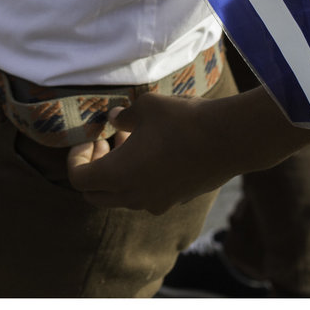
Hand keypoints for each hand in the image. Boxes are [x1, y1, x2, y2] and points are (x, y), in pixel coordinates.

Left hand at [69, 89, 309, 213]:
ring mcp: (158, 202)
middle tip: (104, 141)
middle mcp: (134, 196)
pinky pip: (147, 195)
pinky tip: (155, 150)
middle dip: (93, 170)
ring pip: (122, 196)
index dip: (76, 157)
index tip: (90, 137)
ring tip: (131, 138)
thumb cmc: (184, 120)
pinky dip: (140, 178)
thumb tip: (114, 118)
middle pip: (95, 195)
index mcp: (117, 176)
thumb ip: (123, 115)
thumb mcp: (145, 107)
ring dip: (118, 172)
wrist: (232, 139)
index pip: (78, 179)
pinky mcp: (178, 200)